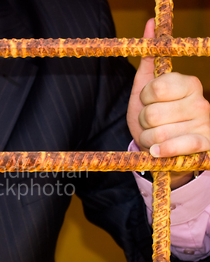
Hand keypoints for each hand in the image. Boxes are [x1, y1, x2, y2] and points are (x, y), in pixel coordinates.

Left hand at [127, 19, 209, 187]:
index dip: (144, 99)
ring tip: (155, 137)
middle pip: (152, 114)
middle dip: (143, 122)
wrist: (162, 147)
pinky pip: (180, 145)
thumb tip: (149, 24)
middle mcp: (201, 101)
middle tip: (151, 123)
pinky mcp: (204, 144)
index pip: (154, 89)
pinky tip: (158, 150)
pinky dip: (164, 150)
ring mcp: (204, 124)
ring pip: (157, 133)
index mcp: (188, 84)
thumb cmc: (152, 115)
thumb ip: (149, 59)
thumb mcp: (145, 87)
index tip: (148, 101)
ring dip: (148, 138)